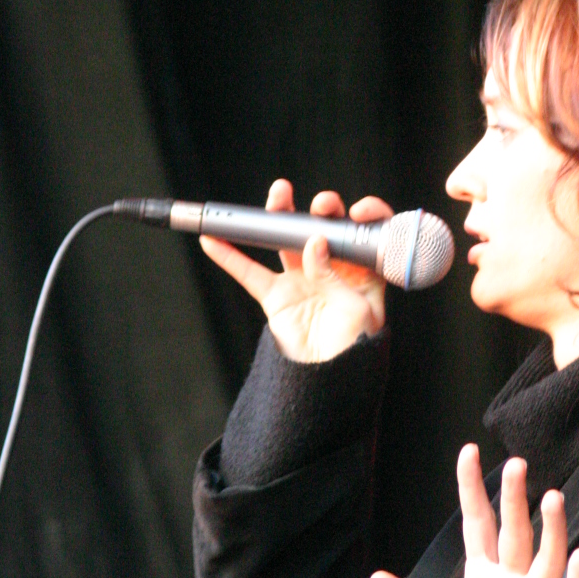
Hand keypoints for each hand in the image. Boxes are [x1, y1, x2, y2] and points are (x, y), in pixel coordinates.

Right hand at [200, 178, 391, 361]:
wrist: (328, 382)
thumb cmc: (355, 348)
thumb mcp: (355, 310)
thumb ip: (332, 275)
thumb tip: (314, 242)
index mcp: (362, 272)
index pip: (363, 235)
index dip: (365, 217)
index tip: (359, 211)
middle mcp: (332, 270)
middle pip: (323, 230)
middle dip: (321, 210)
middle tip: (320, 204)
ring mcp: (302, 280)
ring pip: (285, 242)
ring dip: (278, 218)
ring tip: (278, 196)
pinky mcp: (277, 296)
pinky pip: (250, 273)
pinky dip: (230, 257)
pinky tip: (213, 239)